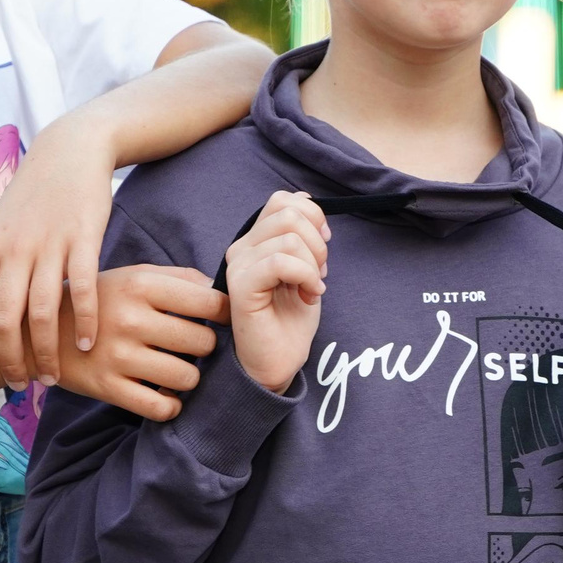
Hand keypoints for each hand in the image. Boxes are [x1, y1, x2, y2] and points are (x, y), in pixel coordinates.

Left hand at [0, 112, 116, 394]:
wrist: (70, 150)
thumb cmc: (34, 199)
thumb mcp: (1, 231)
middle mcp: (13, 251)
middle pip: (3, 320)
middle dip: (9, 360)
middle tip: (19, 386)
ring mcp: (48, 245)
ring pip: (41, 311)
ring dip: (46, 350)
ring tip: (53, 375)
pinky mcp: (83, 238)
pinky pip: (83, 288)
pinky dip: (84, 321)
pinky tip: (89, 343)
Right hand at [50, 265, 228, 422]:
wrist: (35, 328)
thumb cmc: (97, 299)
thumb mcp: (131, 275)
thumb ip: (177, 277)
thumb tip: (220, 289)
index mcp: (141, 286)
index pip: (209, 302)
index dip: (224, 314)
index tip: (220, 320)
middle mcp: (130, 319)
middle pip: (203, 342)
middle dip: (205, 347)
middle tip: (192, 347)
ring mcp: (118, 356)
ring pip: (187, 377)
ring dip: (189, 378)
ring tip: (177, 371)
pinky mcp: (106, 387)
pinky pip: (159, 407)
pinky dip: (170, 406)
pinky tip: (165, 395)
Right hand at [225, 191, 328, 392]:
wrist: (278, 363)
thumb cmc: (290, 320)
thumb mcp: (305, 268)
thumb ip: (302, 234)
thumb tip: (307, 199)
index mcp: (254, 241)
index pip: (282, 200)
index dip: (313, 217)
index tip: (324, 247)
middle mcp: (241, 248)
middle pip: (288, 213)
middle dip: (317, 241)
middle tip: (318, 273)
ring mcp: (238, 266)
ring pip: (289, 237)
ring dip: (313, 264)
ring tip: (311, 288)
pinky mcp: (242, 286)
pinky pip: (281, 262)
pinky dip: (305, 276)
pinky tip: (308, 296)